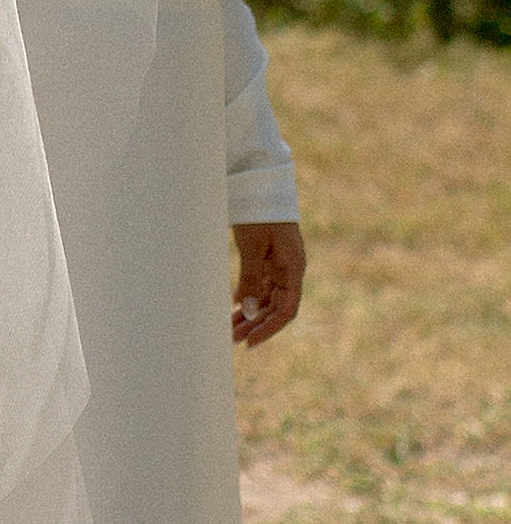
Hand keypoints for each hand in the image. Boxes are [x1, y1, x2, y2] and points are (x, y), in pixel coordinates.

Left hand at [231, 221, 305, 347]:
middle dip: (256, 324)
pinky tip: (235, 307)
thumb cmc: (260, 212)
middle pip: (276, 307)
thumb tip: (250, 311)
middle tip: (232, 339)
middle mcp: (290, 269)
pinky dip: (249, 296)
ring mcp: (280, 263)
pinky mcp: (269, 257)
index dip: (270, 328)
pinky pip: (262, 284)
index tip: (250, 341)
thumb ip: (252, 279)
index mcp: (294, 267)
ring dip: (251, 313)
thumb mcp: (253, 246)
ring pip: (268, 297)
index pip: (287, 309)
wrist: (259, 181)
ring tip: (230, 329)